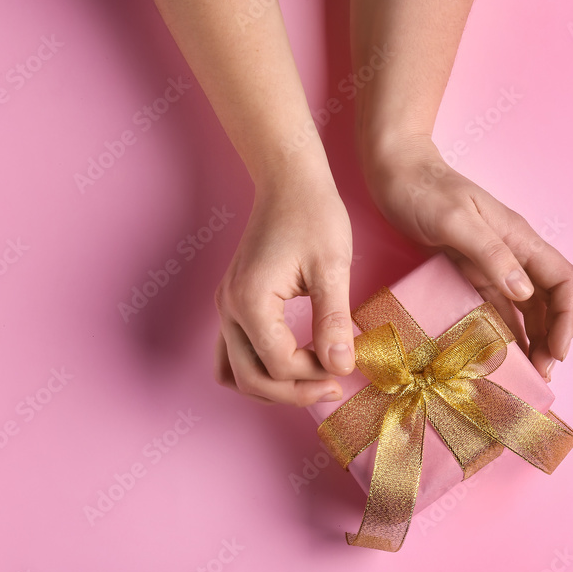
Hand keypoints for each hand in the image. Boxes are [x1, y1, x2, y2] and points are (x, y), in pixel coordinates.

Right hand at [213, 169, 355, 405]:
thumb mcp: (333, 267)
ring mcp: (226, 307)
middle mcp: (229, 308)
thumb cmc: (314, 215)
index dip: (314, 374)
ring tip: (314, 380)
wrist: (289, 181)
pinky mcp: (233, 303)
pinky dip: (258, 369)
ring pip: (236, 372)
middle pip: (251, 377)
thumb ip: (333, 320)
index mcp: (251, 300)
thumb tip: (341, 367)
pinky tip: (292, 364)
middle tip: (335, 386)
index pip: (278, 364)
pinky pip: (233, 354)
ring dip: (273, 386)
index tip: (346, 363)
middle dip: (294, 390)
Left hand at [360, 136, 572, 379]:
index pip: (563, 281)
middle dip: (552, 337)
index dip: (567, 317)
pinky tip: (498, 354)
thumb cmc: (424, 189)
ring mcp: (492, 264)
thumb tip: (525, 291)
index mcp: (520, 238)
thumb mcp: (457, 220)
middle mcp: (513, 253)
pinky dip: (503, 332)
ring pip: (525, 308)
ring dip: (531, 340)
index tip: (556, 352)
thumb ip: (491, 254)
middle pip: (549, 301)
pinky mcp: (469, 271)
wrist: (395, 171)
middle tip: (539, 375)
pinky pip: (496, 307)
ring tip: (524, 374)